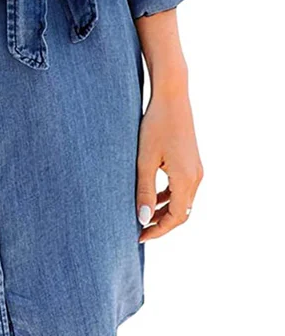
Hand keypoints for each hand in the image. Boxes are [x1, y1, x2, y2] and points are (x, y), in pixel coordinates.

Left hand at [135, 81, 203, 241]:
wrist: (171, 98)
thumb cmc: (155, 126)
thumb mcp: (144, 160)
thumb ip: (144, 191)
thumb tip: (143, 219)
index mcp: (186, 179)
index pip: (176, 218)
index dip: (158, 230)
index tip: (139, 236)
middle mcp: (196, 177)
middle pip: (182, 213)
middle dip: (161, 224)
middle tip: (139, 230)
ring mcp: (197, 169)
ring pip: (183, 201)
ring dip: (165, 211)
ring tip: (143, 216)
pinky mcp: (193, 162)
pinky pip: (183, 188)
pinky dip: (169, 197)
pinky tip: (152, 197)